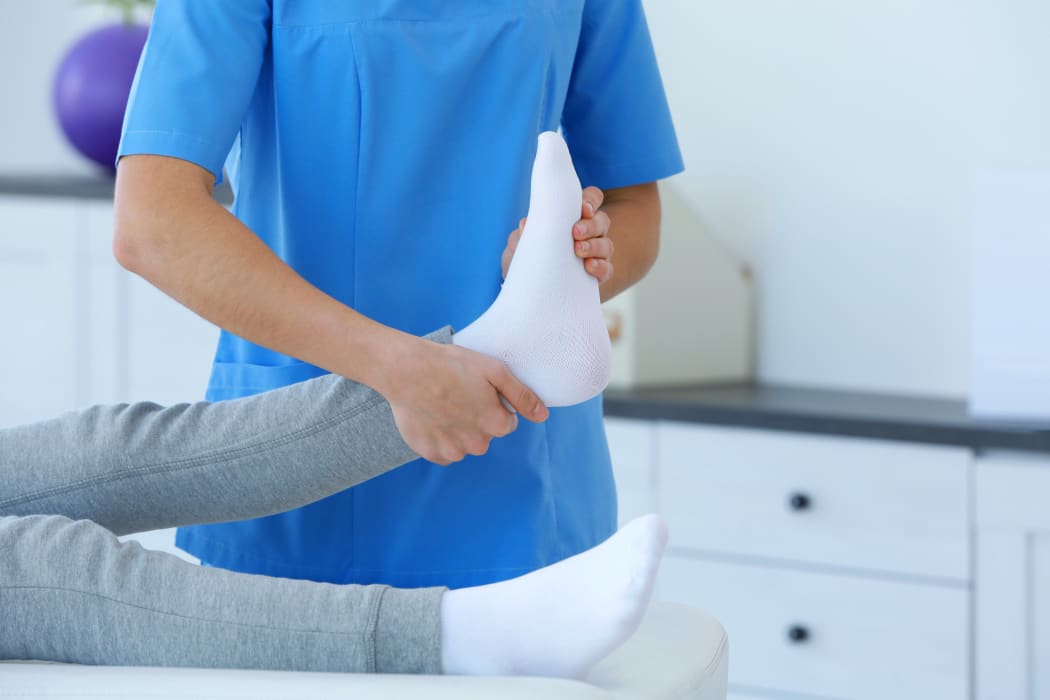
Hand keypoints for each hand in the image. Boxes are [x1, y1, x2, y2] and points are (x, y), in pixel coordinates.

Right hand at [380, 336, 548, 465]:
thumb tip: (543, 416)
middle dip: (477, 419)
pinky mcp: (429, 452)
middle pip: (486, 435)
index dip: (493, 404)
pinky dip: (440, 438)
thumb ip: (522, 396)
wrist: (407, 370)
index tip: (477, 390)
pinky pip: (443, 451)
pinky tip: (432, 416)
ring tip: (443, 404)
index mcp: (496, 425)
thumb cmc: (452, 365)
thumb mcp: (495, 371)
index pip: (506, 422)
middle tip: (459, 395)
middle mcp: (477, 444)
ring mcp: (452, 451)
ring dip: (458, 430)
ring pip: (464, 444)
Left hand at [501, 186, 613, 282]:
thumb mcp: (520, 244)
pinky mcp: (597, 274)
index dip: (591, 200)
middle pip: (602, 220)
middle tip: (575, 232)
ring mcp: (596, 253)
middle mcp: (589, 233)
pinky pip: (608, 269)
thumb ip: (523, 233)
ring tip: (578, 250)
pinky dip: (601, 266)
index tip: (583, 208)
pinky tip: (588, 267)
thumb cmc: (527, 258)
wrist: (528, 290)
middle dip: (591, 225)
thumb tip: (525, 223)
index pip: (592, 199)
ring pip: (607, 244)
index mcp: (574, 217)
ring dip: (594, 245)